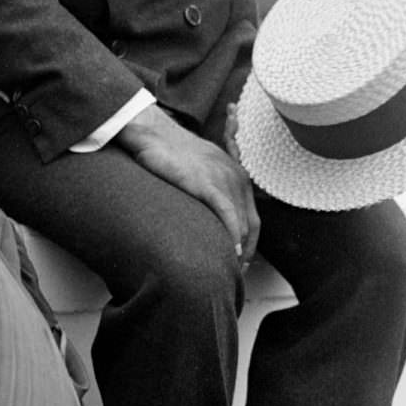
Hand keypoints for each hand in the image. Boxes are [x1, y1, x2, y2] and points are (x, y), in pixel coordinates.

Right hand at [118, 103, 259, 264]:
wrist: (153, 133)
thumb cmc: (169, 152)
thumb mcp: (200, 168)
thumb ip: (210, 187)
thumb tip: (207, 214)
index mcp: (237, 173)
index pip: (252, 217)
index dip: (249, 243)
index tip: (240, 261)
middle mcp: (237, 176)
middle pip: (252, 224)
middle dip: (246, 251)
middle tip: (235, 272)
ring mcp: (224, 179)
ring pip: (242, 224)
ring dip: (238, 250)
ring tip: (229, 269)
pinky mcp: (208, 184)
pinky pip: (228, 216)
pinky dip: (231, 237)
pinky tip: (229, 252)